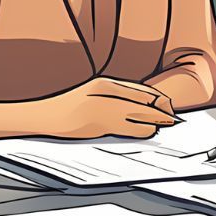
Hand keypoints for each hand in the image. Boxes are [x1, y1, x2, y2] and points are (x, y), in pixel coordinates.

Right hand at [40, 77, 176, 138]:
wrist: (45, 116)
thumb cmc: (69, 108)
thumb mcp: (92, 94)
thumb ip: (114, 97)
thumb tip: (142, 106)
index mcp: (106, 83)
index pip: (142, 90)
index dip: (159, 100)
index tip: (167, 107)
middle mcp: (107, 92)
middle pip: (146, 101)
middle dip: (162, 111)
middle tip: (171, 120)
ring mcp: (104, 107)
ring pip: (141, 115)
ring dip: (155, 122)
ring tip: (160, 127)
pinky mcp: (100, 122)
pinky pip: (130, 127)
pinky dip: (143, 130)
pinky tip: (147, 132)